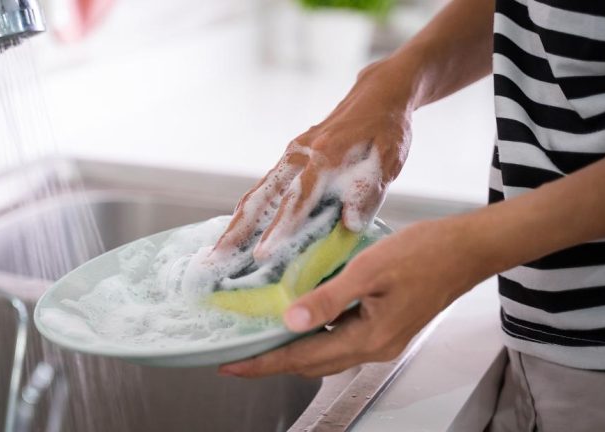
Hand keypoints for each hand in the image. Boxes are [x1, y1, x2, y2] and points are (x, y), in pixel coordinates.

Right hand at [209, 59, 414, 266]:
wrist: (379, 94)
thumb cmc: (387, 129)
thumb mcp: (388, 160)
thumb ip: (368, 192)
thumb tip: (349, 224)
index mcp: (324, 156)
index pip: (296, 200)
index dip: (278, 230)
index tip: (261, 255)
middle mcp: (299, 154)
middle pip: (261, 196)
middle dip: (237, 230)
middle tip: (216, 258)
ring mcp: (292, 154)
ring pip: (257, 192)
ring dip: (236, 222)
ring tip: (218, 251)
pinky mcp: (291, 156)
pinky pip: (265, 186)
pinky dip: (249, 210)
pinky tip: (240, 229)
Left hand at [218, 217, 485, 377]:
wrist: (467, 250)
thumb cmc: (425, 254)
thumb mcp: (369, 271)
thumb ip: (328, 299)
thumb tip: (290, 322)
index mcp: (369, 338)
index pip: (302, 358)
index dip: (264, 363)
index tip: (232, 366)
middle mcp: (374, 347)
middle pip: (312, 363)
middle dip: (273, 361)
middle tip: (239, 355)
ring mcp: (382, 339)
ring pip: (327, 353)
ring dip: (294, 350)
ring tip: (262, 339)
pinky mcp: (387, 326)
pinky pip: (342, 339)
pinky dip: (316, 335)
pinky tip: (303, 318)